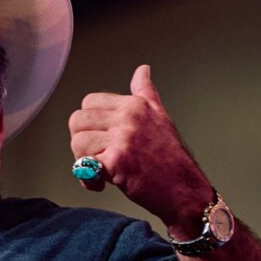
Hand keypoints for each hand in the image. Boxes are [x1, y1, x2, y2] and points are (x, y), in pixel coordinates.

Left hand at [68, 64, 213, 237]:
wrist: (183, 190)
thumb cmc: (170, 158)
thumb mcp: (160, 117)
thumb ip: (145, 93)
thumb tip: (142, 70)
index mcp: (134, 105)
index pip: (89, 102)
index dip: (89, 123)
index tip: (102, 138)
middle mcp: (128, 117)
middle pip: (77, 120)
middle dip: (81, 141)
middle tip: (98, 155)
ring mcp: (123, 138)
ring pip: (77, 142)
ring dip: (83, 160)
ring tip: (101, 170)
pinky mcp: (117, 161)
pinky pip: (84, 165)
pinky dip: (88, 179)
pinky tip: (102, 183)